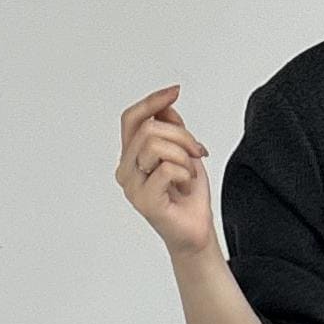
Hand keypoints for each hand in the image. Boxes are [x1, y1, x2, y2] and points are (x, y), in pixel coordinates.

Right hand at [117, 84, 214, 258]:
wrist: (197, 231)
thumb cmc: (188, 195)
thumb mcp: (184, 152)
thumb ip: (171, 128)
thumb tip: (166, 107)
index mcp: (131, 155)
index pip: (132, 118)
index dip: (152, 102)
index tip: (175, 91)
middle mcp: (126, 169)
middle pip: (149, 129)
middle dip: (182, 136)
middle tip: (198, 152)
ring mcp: (132, 186)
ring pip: (155, 145)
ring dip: (184, 156)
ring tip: (190, 173)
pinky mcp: (144, 201)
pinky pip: (166, 169)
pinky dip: (185, 172)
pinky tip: (187, 185)